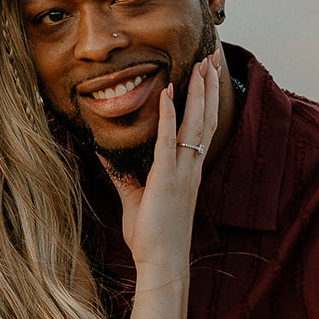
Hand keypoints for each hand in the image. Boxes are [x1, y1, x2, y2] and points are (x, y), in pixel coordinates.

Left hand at [110, 56, 219, 270]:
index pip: (201, 127)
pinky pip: (169, 142)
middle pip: (205, 118)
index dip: (206, 99)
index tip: (207, 74)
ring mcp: (182, 173)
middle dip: (209, 86)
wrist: (162, 261)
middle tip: (213, 56)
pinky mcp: (166, 180)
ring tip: (202, 64)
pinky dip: (169, 117)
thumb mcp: (135, 197)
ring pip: (196, 124)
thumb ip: (123, 173)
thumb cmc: (152, 235)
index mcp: (187, 171)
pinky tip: (169, 93)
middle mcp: (190, 167)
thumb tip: (105, 152)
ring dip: (199, 92)